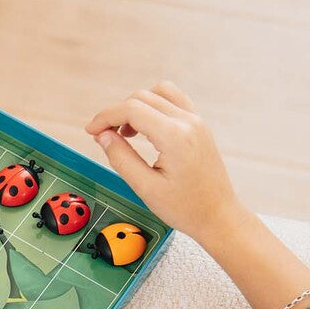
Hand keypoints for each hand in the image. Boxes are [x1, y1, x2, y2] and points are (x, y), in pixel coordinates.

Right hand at [87, 82, 309, 308]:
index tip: (91, 131)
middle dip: (117, 112)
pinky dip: (154, 107)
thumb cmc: (186, 208)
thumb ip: (121, 158)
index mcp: (175, 136)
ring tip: (127, 132)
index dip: (105, 117)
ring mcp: (196, 121)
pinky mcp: (199, 125)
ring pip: (159, 93)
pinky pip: (173, 101)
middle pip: (142, 97)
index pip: (132, 109)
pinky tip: (146, 130)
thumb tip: (102, 136)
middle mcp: (188, 122)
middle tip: (104, 136)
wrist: (219, 216)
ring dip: (137, 106)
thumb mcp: (146, 188)